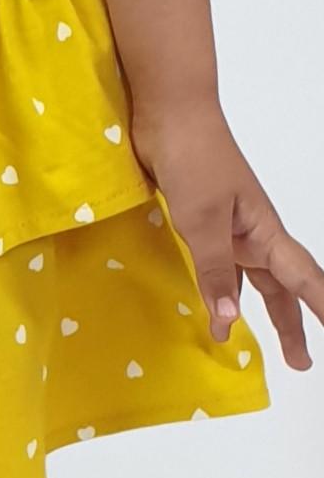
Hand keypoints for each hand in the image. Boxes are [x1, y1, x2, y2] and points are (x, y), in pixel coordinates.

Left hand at [129, 99, 323, 369]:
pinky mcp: (199, 219)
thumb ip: (216, 271)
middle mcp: (252, 233)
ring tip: (247, 344)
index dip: (322, 308)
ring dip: (252, 310)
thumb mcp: (203, 221)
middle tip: (300, 364)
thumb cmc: (194, 160)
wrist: (169, 113)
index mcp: (264, 232)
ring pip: (249, 278)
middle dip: (292, 325)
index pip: (303, 279)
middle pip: (280, 287)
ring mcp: (226, 226)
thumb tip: (230, 322)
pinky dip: (218, 287)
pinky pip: (216, 264)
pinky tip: (211, 305)